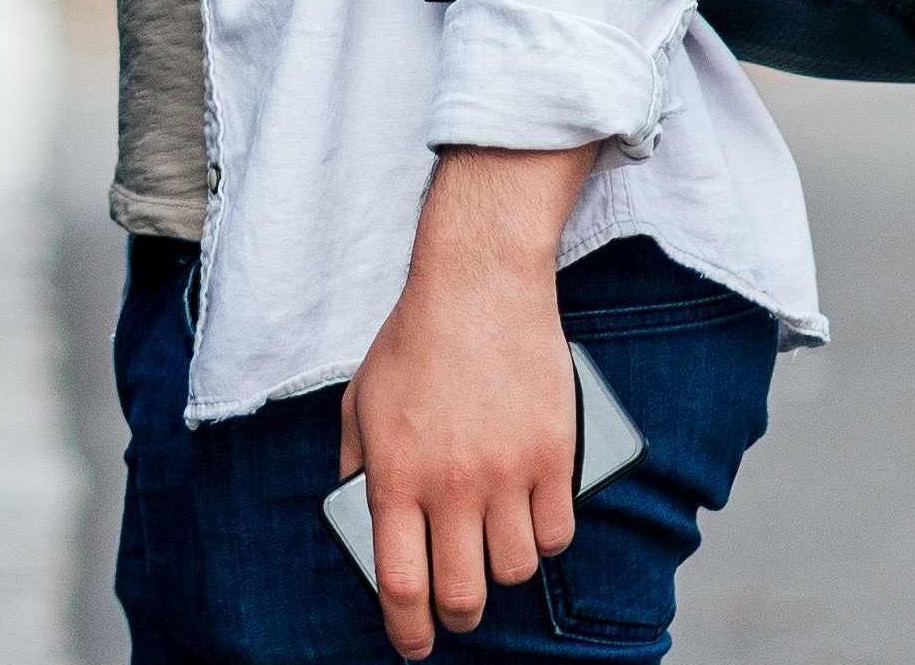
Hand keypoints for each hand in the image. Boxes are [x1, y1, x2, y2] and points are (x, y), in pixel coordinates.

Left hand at [336, 145, 602, 657]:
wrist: (478, 286)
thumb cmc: (413, 343)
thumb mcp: (359, 404)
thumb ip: (358, 466)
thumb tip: (364, 520)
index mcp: (395, 475)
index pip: (400, 582)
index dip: (406, 628)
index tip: (413, 645)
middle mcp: (452, 484)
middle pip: (464, 594)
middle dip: (458, 618)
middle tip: (457, 613)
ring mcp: (508, 473)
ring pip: (516, 570)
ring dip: (503, 574)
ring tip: (493, 555)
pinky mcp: (555, 457)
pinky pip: (557, 533)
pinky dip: (544, 539)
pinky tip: (531, 523)